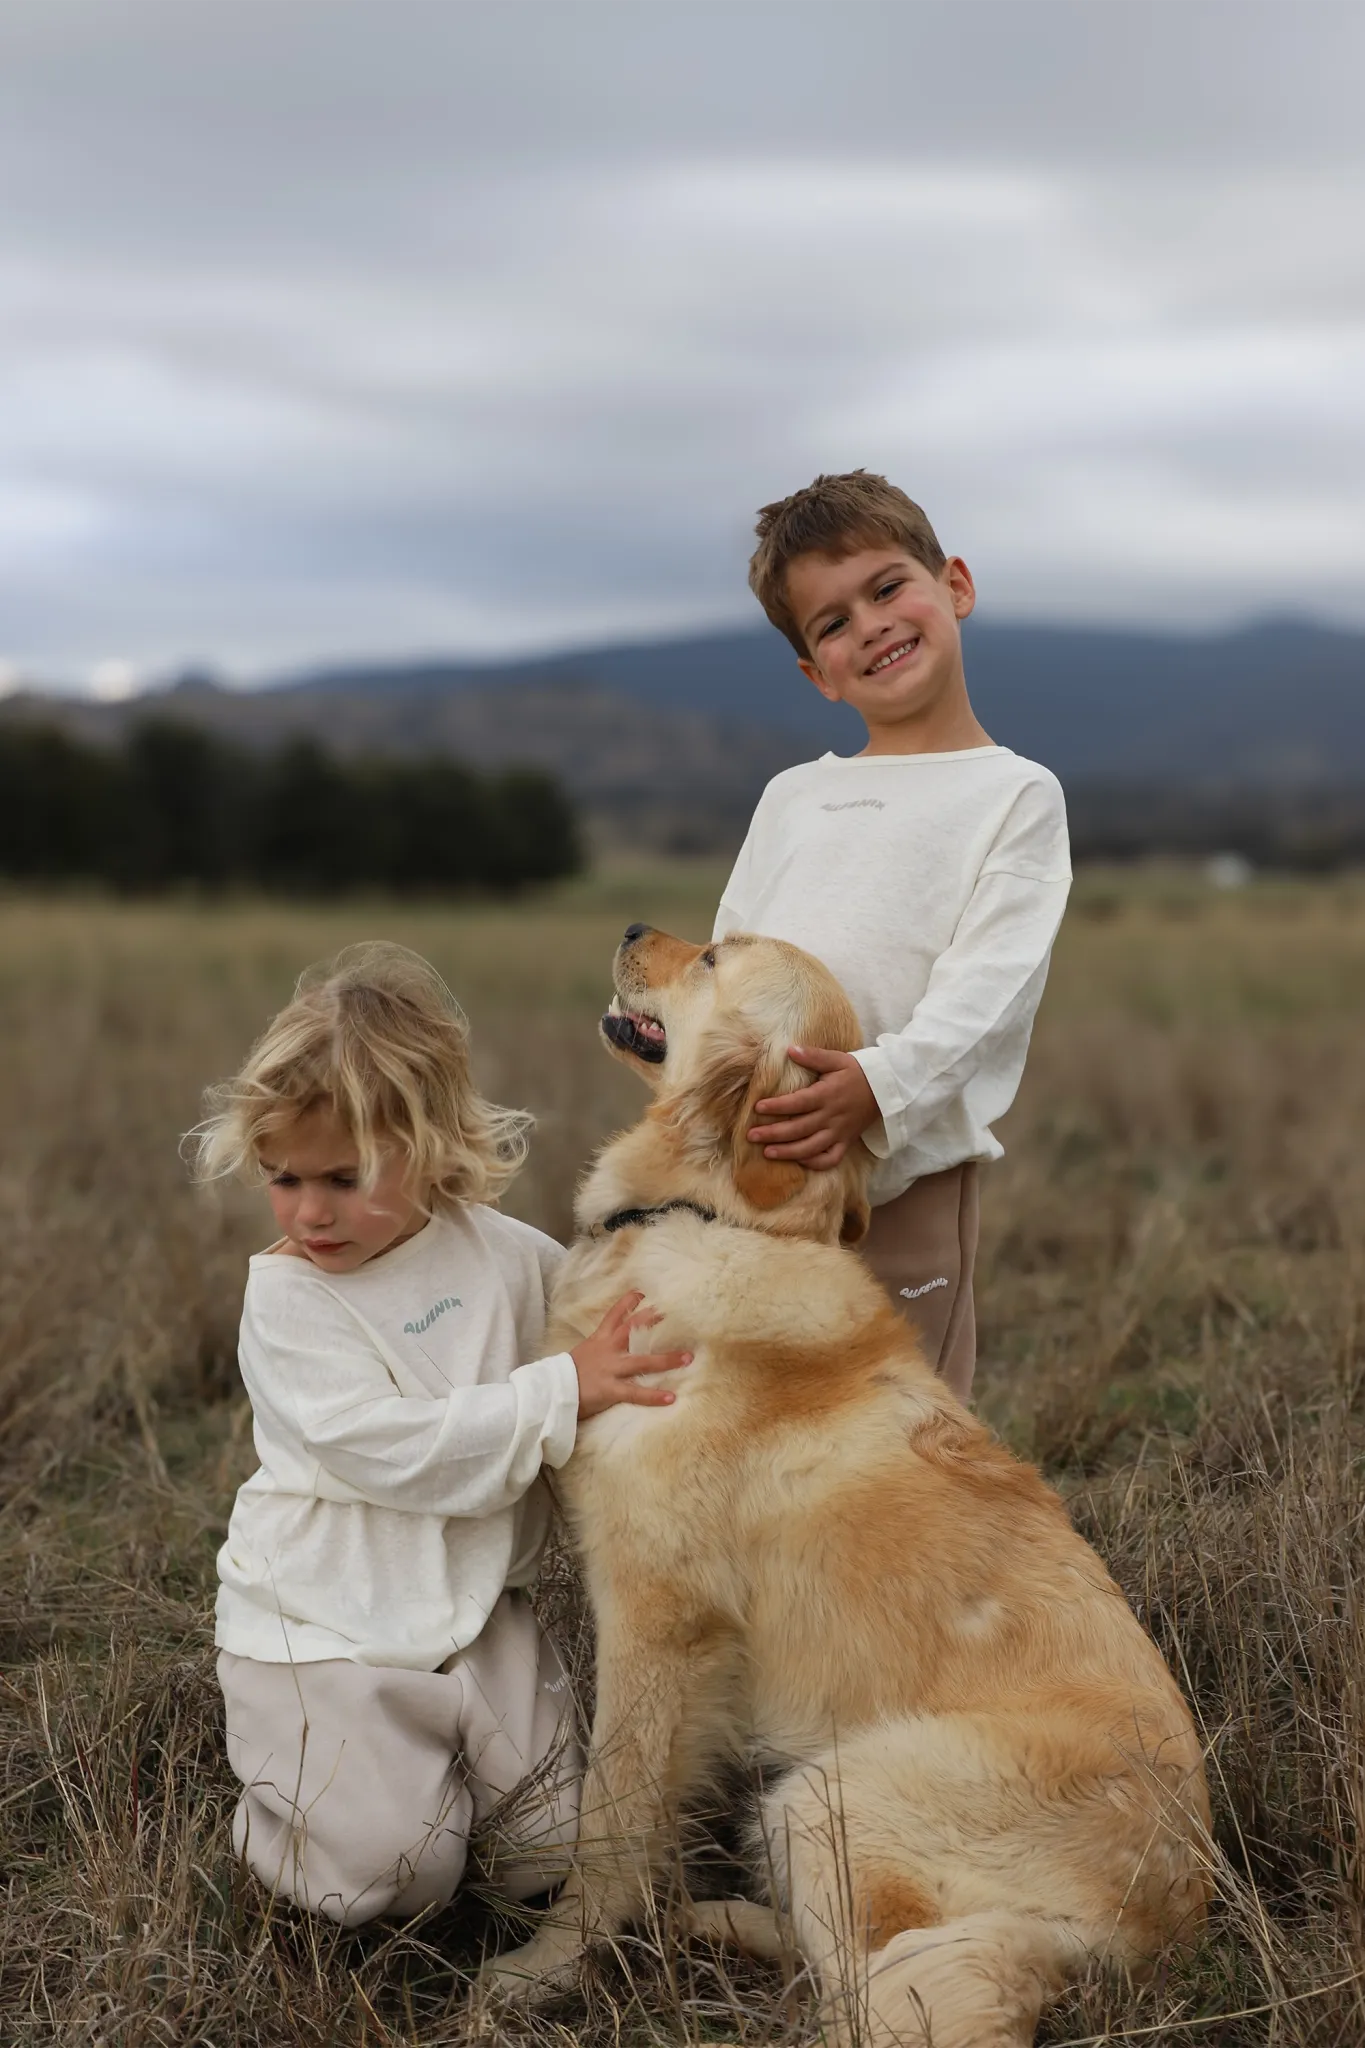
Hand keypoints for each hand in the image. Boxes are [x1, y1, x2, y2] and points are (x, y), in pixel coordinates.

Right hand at [571, 1292, 692, 1419]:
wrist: (549, 1391)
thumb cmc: (563, 1375)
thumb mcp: (582, 1354)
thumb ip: (598, 1349)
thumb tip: (610, 1349)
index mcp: (599, 1339)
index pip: (615, 1314)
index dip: (629, 1302)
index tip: (643, 1293)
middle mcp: (608, 1349)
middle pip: (635, 1330)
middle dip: (655, 1322)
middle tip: (676, 1315)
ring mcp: (611, 1369)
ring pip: (643, 1361)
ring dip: (667, 1359)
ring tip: (688, 1358)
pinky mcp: (610, 1389)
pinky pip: (636, 1393)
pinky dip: (654, 1396)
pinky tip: (671, 1397)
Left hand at [747, 1045, 879, 1167]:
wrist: (885, 1089)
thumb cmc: (857, 1072)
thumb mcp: (837, 1059)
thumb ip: (813, 1056)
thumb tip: (789, 1049)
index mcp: (827, 1095)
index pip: (798, 1103)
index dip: (777, 1106)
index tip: (757, 1108)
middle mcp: (831, 1117)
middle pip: (798, 1129)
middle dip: (773, 1134)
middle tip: (750, 1136)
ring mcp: (839, 1132)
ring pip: (810, 1148)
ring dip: (788, 1152)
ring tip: (766, 1153)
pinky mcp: (846, 1142)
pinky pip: (830, 1159)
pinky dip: (814, 1163)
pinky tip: (798, 1160)